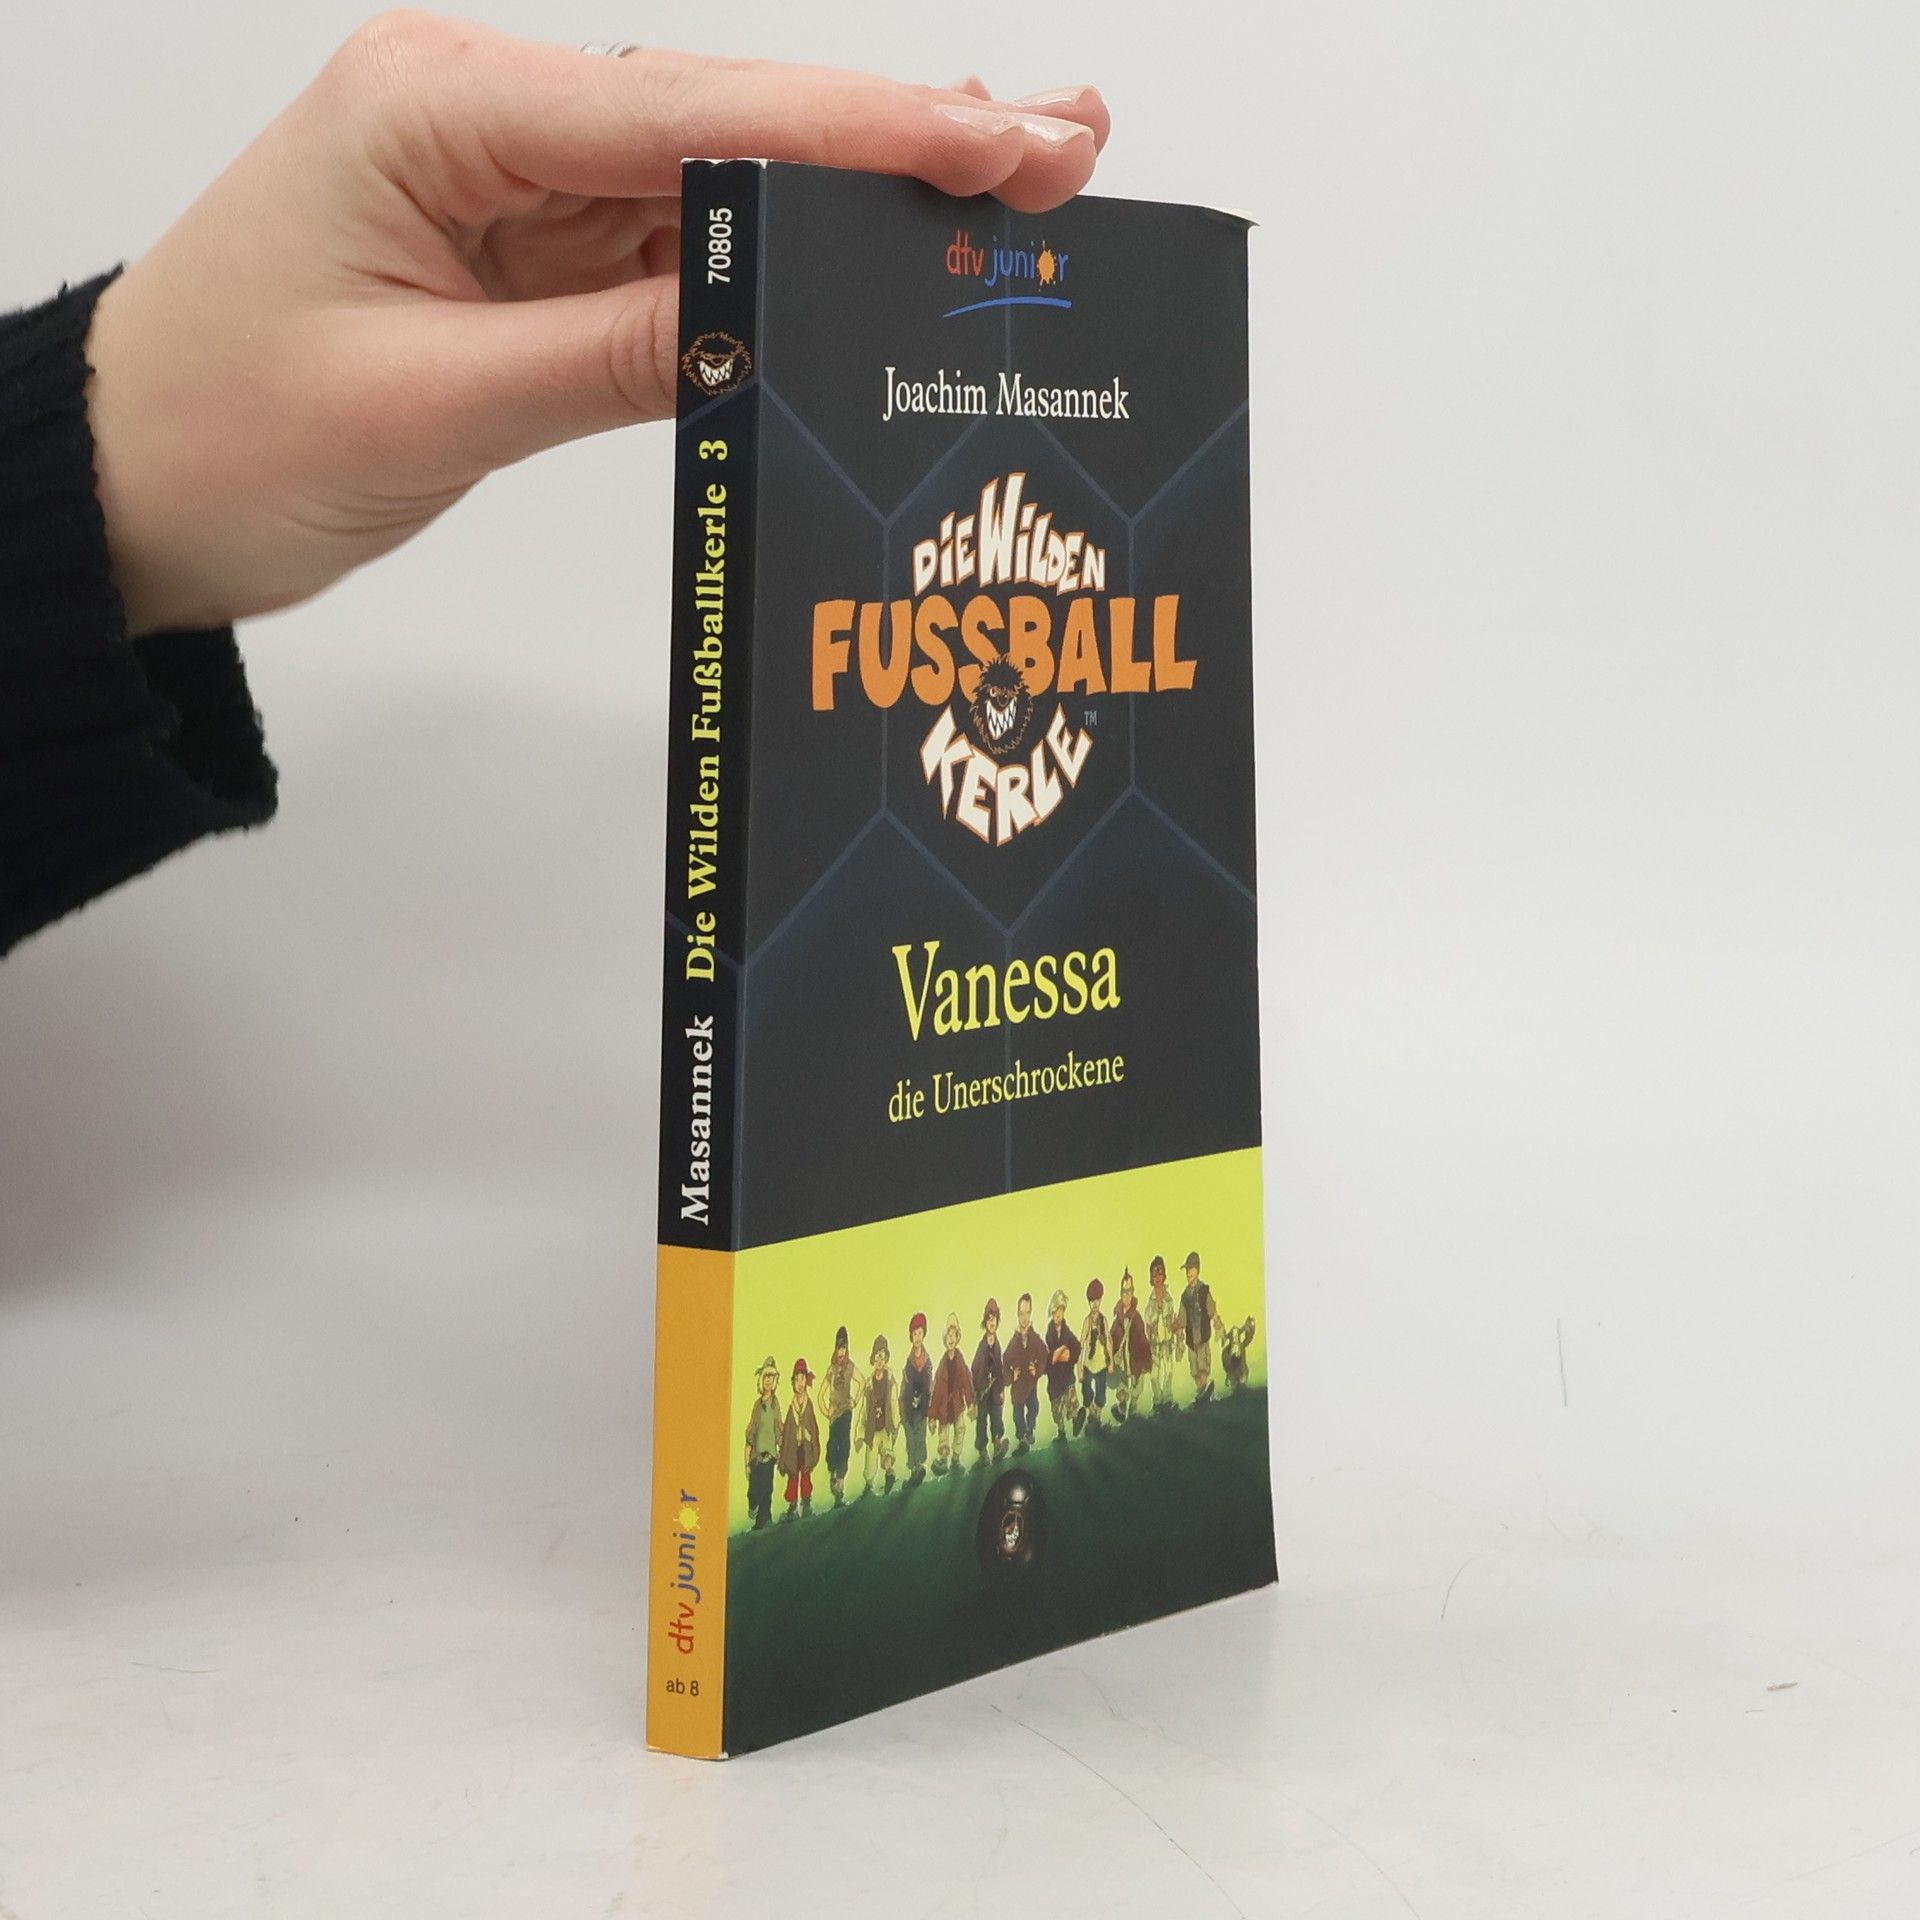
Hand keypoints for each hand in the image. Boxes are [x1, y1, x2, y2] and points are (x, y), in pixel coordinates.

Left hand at [84, 14, 1108, 634]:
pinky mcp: (533, 255)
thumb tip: (773, 323)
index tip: (998, 143)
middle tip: (1061, 146)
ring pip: (723, 184)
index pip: (695, 113)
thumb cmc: (223, 428)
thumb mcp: (431, 402)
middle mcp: (494, 119)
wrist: (127, 482)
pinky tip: (877, 261)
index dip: (862, 130)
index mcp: (446, 107)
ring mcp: (518, 186)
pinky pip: (679, 252)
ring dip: (857, 199)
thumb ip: (612, 353)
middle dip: (899, 138)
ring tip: (1010, 195)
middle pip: (732, 122)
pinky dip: (780, 264)